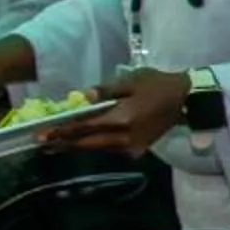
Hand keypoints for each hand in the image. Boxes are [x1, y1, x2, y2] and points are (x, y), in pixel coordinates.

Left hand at [38, 67, 189, 153]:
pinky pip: (109, 149)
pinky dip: (93, 146)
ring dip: (76, 147)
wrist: (187, 100)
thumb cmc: (158, 85)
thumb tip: (82, 98)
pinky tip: (81, 143)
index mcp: (122, 119)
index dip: (63, 131)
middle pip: (88, 143)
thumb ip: (105, 90)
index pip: (85, 127)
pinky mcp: (137, 148)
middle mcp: (125, 137)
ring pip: (97, 149)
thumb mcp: (131, 81)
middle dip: (64, 144)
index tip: (43, 134)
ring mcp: (132, 146)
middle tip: (42, 143)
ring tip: (55, 146)